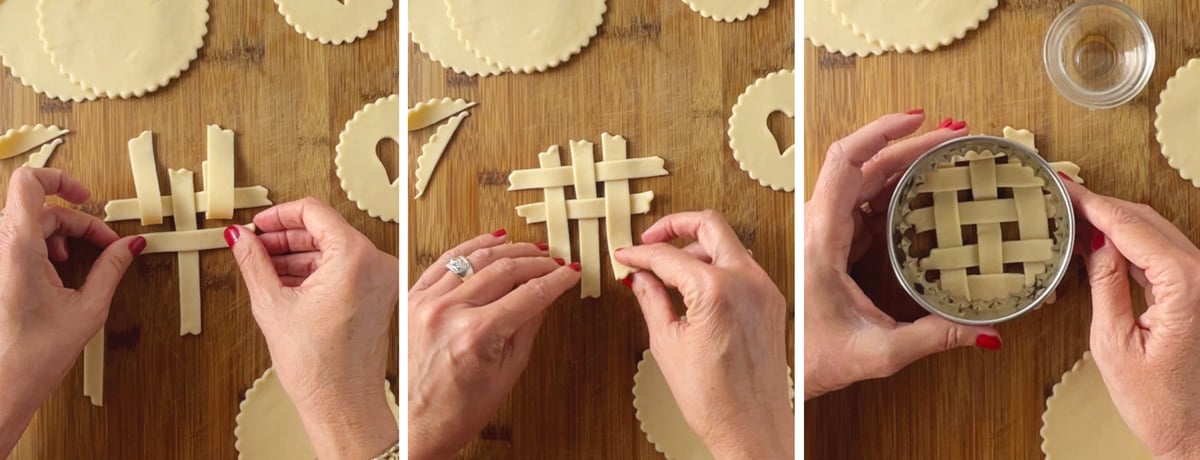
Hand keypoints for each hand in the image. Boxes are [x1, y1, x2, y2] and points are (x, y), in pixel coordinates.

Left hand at [0, 168, 140, 452]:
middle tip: (105, 247)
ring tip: (77, 264)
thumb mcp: (88, 307)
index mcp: (17, 246)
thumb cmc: (36, 353)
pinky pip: (18, 243)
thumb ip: (111, 268)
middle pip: (39, 208)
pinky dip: (43, 248)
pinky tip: (58, 273)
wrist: (3, 385)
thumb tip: (133, 245)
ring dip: (61, 236)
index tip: (87, 198)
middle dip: (77, 222)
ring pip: (30, 225)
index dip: (61, 179)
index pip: (29, 182)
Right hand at [227, 197, 398, 459]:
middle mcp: (376, 263)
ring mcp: (382, 278)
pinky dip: (316, 271)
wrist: (342, 403)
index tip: (257, 225)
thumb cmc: (317, 365)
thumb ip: (253, 261)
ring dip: (298, 255)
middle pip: (324, 230)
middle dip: (286, 238)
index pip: (313, 211)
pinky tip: (287, 283)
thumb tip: (239, 236)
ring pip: (333, 249)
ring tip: (264, 268)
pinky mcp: (380, 294)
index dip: (279, 215)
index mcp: (355, 256)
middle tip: (255, 246)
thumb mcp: (272, 304)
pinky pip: (345, 269)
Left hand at [407, 231, 579, 458]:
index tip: (569, 274)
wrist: (417, 426)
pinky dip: (471, 247)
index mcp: (477, 334)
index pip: (530, 294)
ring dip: (509, 250)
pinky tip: (491, 242)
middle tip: (554, 261)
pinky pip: (445, 261)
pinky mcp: (413, 299)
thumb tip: (544, 295)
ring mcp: (428, 303)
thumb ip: (528, 327)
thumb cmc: (459, 410)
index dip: (556, 281)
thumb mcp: (508, 372)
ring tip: (530, 250)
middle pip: (505, 270)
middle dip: (536, 262)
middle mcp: (450, 312)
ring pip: (476, 258)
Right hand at [614, 211, 792, 458]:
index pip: (668, 255)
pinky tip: (694, 286)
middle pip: (709, 224)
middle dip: (674, 226)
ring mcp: (764, 289)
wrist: (752, 429)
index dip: (640, 253)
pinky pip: (742, 266)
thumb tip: (639, 277)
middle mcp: (747, 281)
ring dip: (697, 246)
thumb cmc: (715, 399)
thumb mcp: (667, 343)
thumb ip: (651, 299)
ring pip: (728, 243)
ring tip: (669, 269)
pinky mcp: (771, 301)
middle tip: (650, 241)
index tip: (626, 255)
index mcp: (717, 290)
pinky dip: (716, 265)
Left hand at [803, 112, 1000, 399]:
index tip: (918, 118)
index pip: (846, 163)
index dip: (881, 131)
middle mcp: (819, 226)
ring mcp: (825, 233)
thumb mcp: (878, 351)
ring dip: (902, 164)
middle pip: (862, 165)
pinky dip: (895, 192)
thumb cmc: (813, 358)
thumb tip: (986, 333)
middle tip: (955, 136)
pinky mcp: (833, 244)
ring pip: (863, 182)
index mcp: (821, 237)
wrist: (783, 374)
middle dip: (908, 144)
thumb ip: (933, 338)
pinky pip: (864, 205)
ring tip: (947, 155)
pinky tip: (926, 192)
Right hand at [1065, 180, 1199, 458]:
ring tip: (1075, 212)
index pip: (1130, 228)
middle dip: (1101, 205)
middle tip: (1061, 194)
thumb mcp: (1113, 343)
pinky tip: (1102, 240)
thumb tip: (1092, 242)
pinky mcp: (1197, 293)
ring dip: (1115, 220)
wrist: (1196, 434)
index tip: (1065, 187)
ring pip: (1155, 232)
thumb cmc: (1161, 403)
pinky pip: (1162, 252)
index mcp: (1185, 286)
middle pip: (1145, 221)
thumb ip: (1105, 284)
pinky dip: (1130, 240)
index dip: (1093, 203)